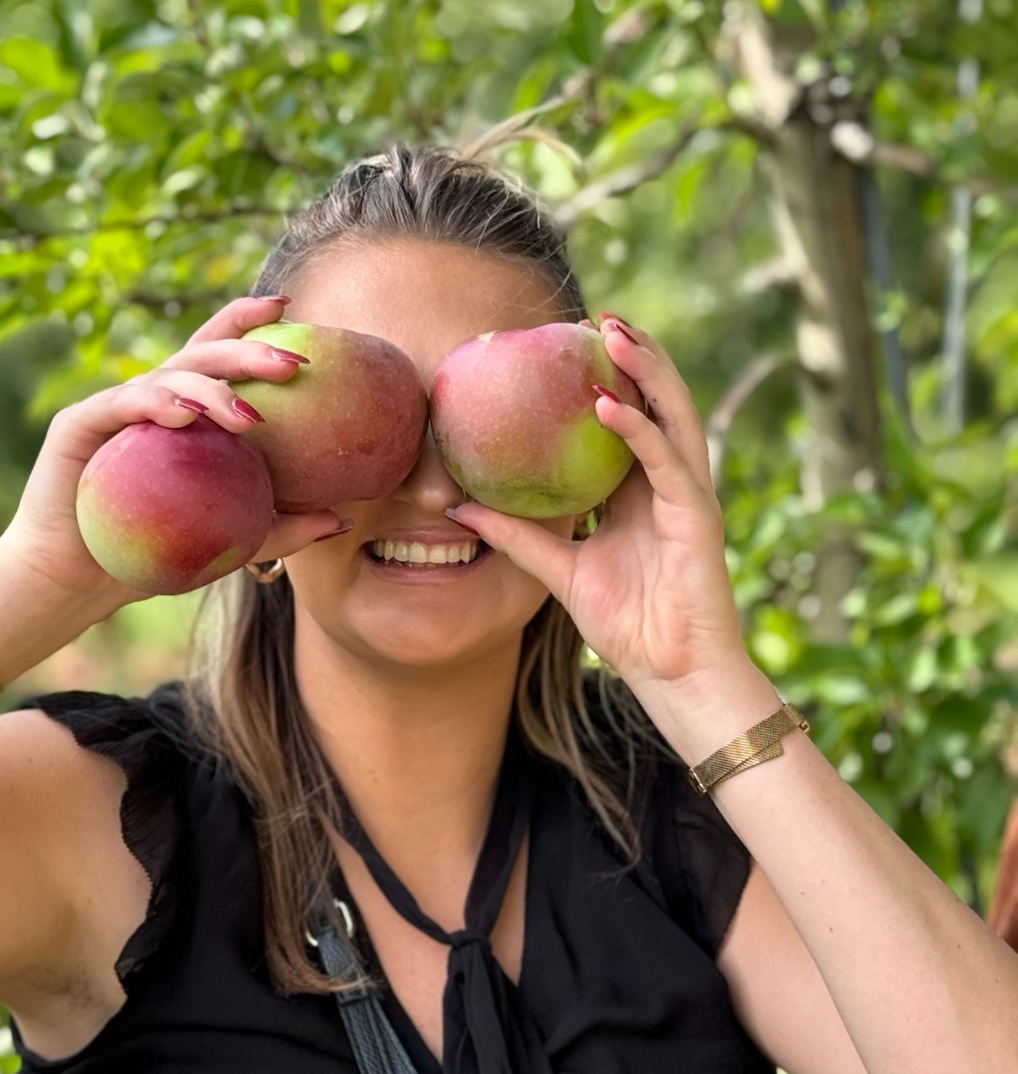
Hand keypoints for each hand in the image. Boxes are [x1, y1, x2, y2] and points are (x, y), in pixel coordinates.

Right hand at [0, 295, 348, 611]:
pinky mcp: (78, 426)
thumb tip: (343, 519)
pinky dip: (156, 404)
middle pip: (202, 356)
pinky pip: (121, 406)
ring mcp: (113, 407)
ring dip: (211, 389)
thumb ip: (283, 527)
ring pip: (167, 377)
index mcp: (184, 412)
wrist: (75, 582)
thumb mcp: (231, 542)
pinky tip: (186, 416)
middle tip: (292, 363)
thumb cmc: (152, 558)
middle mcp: (150, 399)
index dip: (248, 322)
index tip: (292, 309)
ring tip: (248, 413)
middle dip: (248, 350)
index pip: (218, 353)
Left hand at [446, 315, 749, 692]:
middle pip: (655, 403)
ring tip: (612, 331)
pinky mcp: (697, 516)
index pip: (627, 420)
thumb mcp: (559, 570)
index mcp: (639, 492)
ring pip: (672, 415)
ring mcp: (686, 495)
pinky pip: (667, 461)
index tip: (569, 342)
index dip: (606, 378)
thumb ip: (518, 535)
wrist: (669, 673)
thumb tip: (460, 506)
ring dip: (645, 369)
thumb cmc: (625, 625)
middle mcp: (666, 483)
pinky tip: (606, 404)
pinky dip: (638, 429)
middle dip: (632, 356)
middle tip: (595, 316)